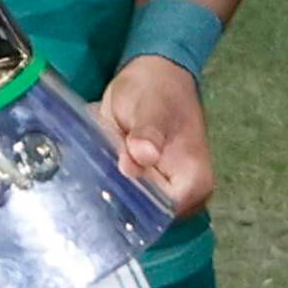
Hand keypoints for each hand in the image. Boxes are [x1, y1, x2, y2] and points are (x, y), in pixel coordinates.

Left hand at [96, 55, 215, 217]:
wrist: (157, 72)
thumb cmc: (155, 87)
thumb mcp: (148, 104)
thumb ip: (147, 132)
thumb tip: (142, 157)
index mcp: (194, 181)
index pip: (158, 214)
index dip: (128, 200)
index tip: (105, 182)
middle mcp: (188, 196)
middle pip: (145, 216)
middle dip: (117, 197)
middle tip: (94, 172)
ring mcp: (172, 193)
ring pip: (135, 208)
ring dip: (113, 191)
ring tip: (95, 167)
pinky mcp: (157, 187)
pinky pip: (132, 198)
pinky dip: (115, 186)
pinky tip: (99, 169)